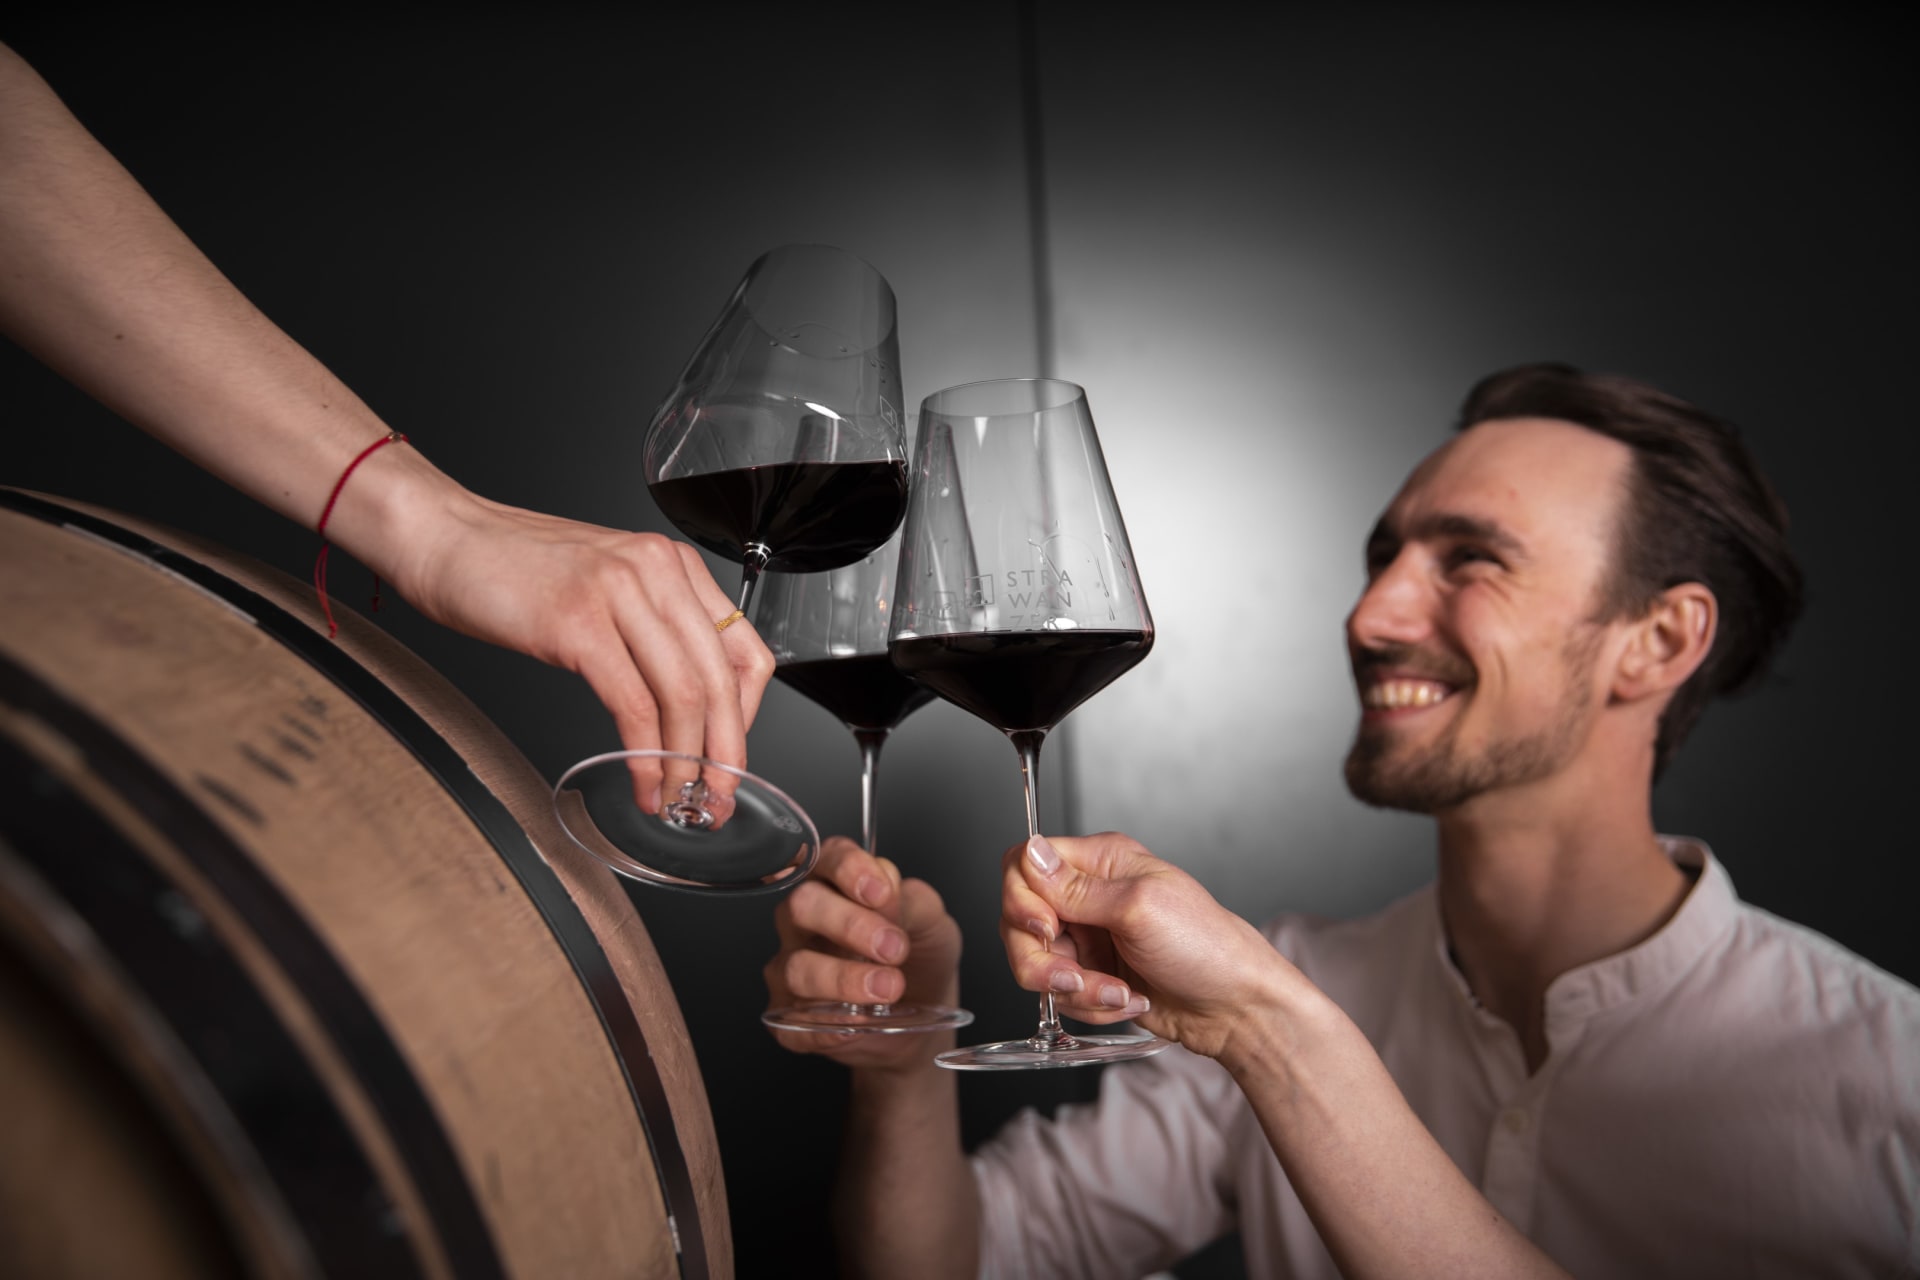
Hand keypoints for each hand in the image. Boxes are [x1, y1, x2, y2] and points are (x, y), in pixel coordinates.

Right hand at [389, 490, 774, 808]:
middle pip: (722, 680)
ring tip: (677, 800)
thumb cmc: (513, 569)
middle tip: (719, 798)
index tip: (729, 756)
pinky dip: (646, 755)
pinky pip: (632, 705)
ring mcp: (618, 593)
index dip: (747, 718)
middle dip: (725, 753)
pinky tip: (642, 781)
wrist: (443, 537)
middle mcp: (656, 570)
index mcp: (672, 565)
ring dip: (686, 762)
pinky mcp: (578, 624)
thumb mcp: (607, 588)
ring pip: (683, 695)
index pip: (746, 651)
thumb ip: (652, 632)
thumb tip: (686, 707)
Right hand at [765, 837, 962, 1070]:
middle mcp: (805, 922)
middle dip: (850, 924)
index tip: (881, 892)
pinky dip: (828, 1024)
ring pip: (797, 967)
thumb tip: (887, 886)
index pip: (828, 858)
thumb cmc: (920, 961)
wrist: (923, 1020)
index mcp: (837, 884)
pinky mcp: (788, 1018)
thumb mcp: (933, 924)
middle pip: (803, 905)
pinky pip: (794, 1020)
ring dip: (845, 978)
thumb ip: (911, 901)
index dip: (849, 869)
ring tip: (888, 987)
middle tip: (893, 948)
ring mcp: (791, 968)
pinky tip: (858, 1022)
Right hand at [999, 831, 1293, 1064]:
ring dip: (1073, 989)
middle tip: (1075, 977)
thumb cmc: (1206, 947)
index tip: (1044, 928)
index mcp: (1100, 862)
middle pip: (1018, 921)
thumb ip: (1075, 887)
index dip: (1021, 898)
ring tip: (1116, 994)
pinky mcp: (1092, 975)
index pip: (1024, 863)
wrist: (1235, 1007)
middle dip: (1041, 959)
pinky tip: (1127, 1001)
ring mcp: (1088, 938)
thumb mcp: (1139, 908)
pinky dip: (1089, 1006)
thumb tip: (1029, 851)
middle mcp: (1087, 896)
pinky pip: (1060, 994)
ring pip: (1035, 963)